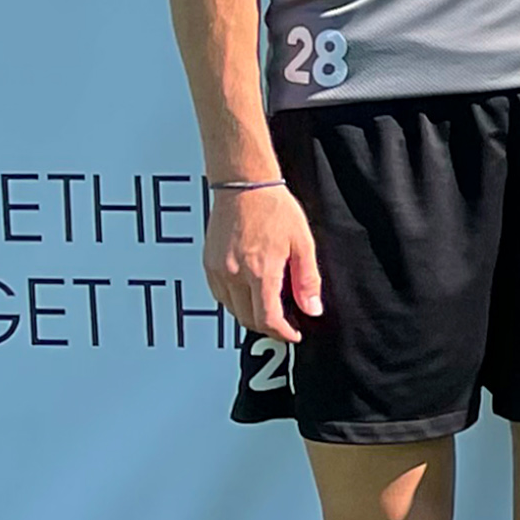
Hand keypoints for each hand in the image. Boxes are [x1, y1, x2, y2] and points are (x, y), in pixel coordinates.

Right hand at [206, 179, 321, 346]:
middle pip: (247, 318)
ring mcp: (217, 270)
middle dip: (268, 327)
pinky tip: (250, 292)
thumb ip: (307, 280)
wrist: (244, 185)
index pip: (267, 318)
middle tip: (286, 322)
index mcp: (259, 271)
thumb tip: (312, 308)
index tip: (294, 334)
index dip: (282, 333)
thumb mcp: (303, 243)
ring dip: (250, 315)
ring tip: (270, 306)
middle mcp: (234, 274)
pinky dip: (235, 302)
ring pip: (232, 309)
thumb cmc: (274, 208)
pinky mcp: (208, 264)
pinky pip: (220, 295)